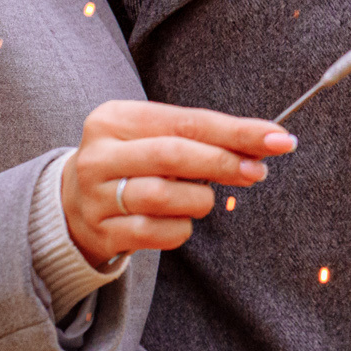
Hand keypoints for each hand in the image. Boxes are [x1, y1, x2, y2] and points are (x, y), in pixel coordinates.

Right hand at [63, 102, 297, 266]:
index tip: (278, 139)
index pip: (187, 121)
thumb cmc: (132, 163)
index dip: (236, 131)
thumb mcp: (158, 138)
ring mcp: (95, 195)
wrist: (73, 204)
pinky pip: (156, 232)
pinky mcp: (101, 232)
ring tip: (202, 197)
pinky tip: (178, 220)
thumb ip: (205, 138)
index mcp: (115, 118)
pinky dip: (180, 228)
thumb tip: (265, 144)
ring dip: (199, 199)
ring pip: (164, 196)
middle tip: (256, 170)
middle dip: (223, 162)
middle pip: (174, 154)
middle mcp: (100, 154)